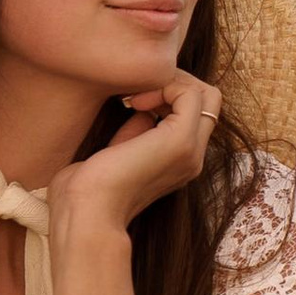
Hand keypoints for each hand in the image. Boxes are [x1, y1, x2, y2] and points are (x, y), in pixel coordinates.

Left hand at [47, 71, 220, 254]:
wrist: (86, 213)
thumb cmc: (88, 189)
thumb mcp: (117, 151)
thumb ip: (135, 131)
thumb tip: (142, 109)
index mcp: (178, 162)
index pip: (195, 112)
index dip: (169, 94)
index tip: (131, 100)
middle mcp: (192, 158)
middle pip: (209, 101)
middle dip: (175, 82)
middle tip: (138, 91)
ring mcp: (190, 151)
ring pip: (206, 94)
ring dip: (170, 82)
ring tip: (136, 96)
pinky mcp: (180, 142)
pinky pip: (191, 94)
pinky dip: (165, 85)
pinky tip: (134, 101)